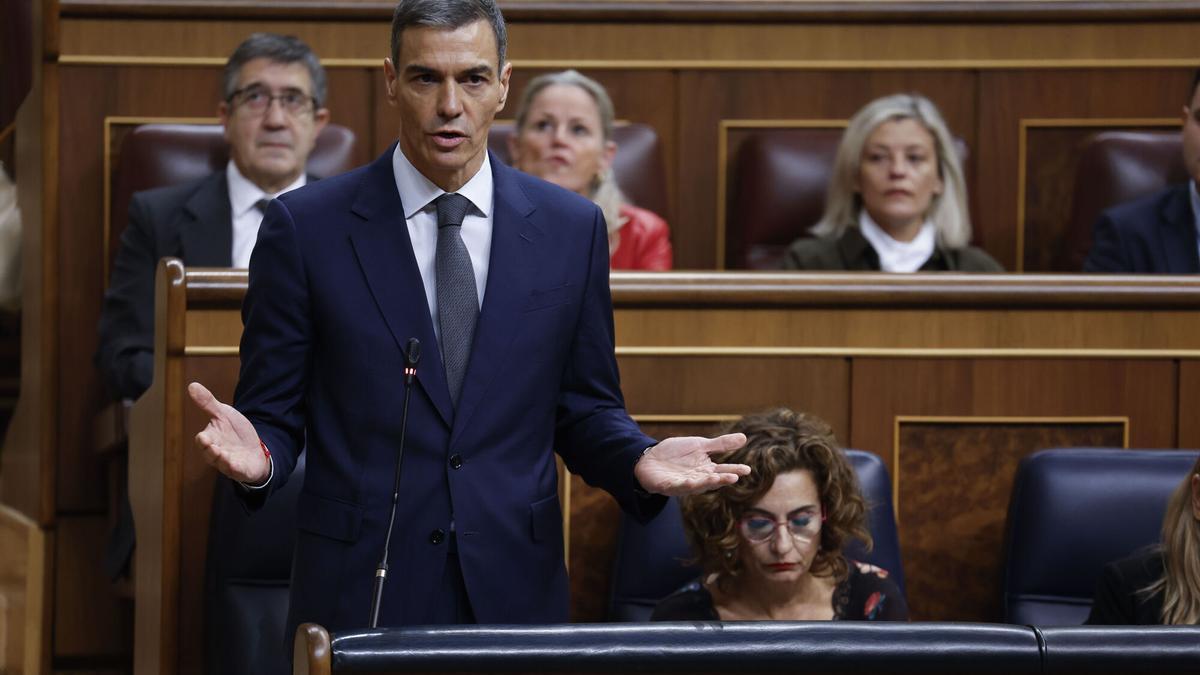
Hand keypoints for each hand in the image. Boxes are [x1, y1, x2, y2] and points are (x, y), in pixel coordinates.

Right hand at [188, 382, 269, 484]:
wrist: (255, 448)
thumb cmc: (234, 432)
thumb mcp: (223, 414)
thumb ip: (208, 403)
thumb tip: (192, 385)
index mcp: (210, 440)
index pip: (203, 441)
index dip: (203, 440)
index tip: (203, 437)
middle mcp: (217, 454)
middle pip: (210, 454)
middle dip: (210, 451)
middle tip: (210, 445)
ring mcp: (229, 463)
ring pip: (222, 465)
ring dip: (222, 460)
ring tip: (224, 456)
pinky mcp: (242, 471)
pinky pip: (237, 472)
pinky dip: (236, 469)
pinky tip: (235, 465)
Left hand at [633, 433, 750, 496]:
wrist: (650, 458)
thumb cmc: (677, 453)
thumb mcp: (700, 445)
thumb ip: (720, 445)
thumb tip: (744, 438)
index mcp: (706, 469)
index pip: (723, 470)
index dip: (734, 470)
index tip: (747, 470)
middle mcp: (697, 479)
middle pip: (712, 480)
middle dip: (722, 479)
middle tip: (734, 477)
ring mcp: (682, 484)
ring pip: (696, 486)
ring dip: (705, 483)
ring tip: (716, 478)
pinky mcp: (667, 486)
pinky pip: (676, 486)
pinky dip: (683, 485)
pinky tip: (689, 481)